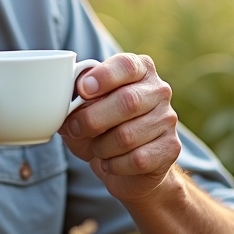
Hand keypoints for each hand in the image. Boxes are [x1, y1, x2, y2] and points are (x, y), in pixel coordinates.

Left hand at [61, 53, 180, 203]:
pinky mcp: (171, 148)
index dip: (104, 76)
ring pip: (127, 135)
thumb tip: (62, 99)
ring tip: (97, 148)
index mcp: (139, 70)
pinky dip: (115, 165)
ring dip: (101, 146)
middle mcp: (159, 90)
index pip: (126, 65)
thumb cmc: (102, 129)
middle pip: (127, 101)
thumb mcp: (83, 110)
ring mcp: (167, 119)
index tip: (82, 90)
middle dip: (92, 119)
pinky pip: (137, 159)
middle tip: (76, 128)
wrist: (128, 168)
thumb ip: (74, 99)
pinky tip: (111, 162)